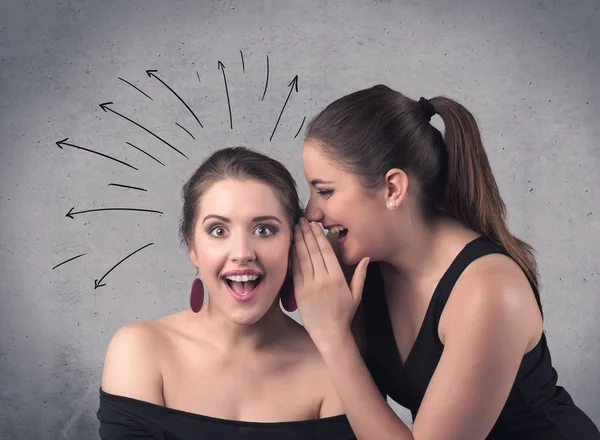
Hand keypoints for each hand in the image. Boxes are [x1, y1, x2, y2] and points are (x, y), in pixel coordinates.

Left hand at [292, 217, 369, 348]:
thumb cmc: (344, 314)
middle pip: (312, 251)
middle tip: (302, 220)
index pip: (325, 251)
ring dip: (298, 241)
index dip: (319, 236)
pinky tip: (291, 247)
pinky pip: (295, 271)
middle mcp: (322, 280)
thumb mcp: (356, 294)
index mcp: (336, 278)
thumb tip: (365, 258)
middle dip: (306, 234)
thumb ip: (360, 275)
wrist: (330, 334)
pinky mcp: (299, 292)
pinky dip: (293, 257)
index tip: (314, 225)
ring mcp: (309, 286)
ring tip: (296, 228)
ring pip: (302, 258)